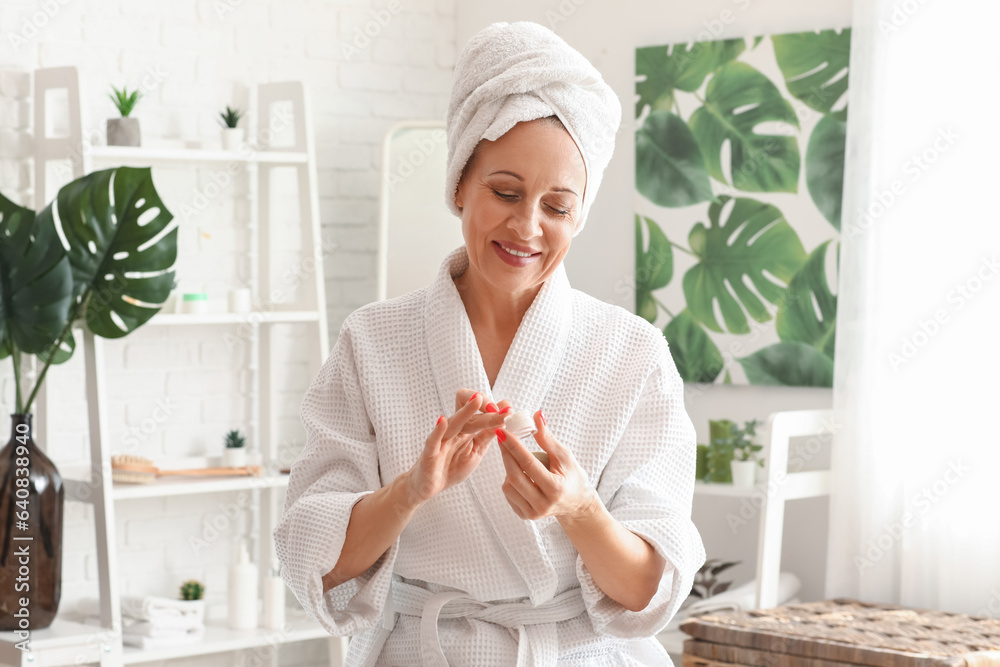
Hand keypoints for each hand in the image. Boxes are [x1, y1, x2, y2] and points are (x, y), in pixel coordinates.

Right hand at [405, 389, 508, 504]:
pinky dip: (438, 430)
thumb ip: (488, 433)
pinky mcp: (429, 453)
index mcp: (465, 428)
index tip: (508, 411)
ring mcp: (441, 440)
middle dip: (486, 408)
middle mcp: (453, 430)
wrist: (428, 486)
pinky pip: (433, 440)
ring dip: (466, 411)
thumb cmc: (451, 466)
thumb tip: (505, 410)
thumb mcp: (476, 450)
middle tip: (504, 409)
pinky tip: (443, 421)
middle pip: (469, 411)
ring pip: (454, 422)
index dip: (492, 408)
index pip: (477, 409)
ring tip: (477, 399)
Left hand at [497, 410, 597, 521]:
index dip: (514, 446)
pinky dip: (511, 480)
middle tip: (501, 436)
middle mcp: (543, 504)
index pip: (529, 464)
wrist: (576, 503)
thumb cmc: (572, 475)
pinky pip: (508, 494)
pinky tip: (521, 474)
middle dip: (506, 453)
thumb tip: (537, 415)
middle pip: (515, 476)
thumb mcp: (564, 455)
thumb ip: (547, 438)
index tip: (503, 430)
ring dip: (509, 467)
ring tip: (519, 459)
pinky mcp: (525, 516)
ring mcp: (533, 513)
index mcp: (555, 489)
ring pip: (508, 485)